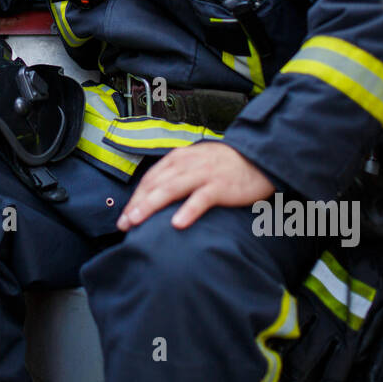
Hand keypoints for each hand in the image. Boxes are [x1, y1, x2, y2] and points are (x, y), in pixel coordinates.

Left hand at [117, 142, 275, 230]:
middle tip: (124, 223)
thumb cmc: (224, 166)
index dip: (135, 197)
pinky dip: (188, 210)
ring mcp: (203, 174)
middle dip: (137, 204)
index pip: (150, 179)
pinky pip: (201, 199)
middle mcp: (187, 164)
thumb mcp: (195, 164)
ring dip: (151, 205)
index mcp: (178, 158)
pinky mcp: (220, 186)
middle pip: (155, 184)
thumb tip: (153, 197)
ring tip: (137, 221)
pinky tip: (177, 223)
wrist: (258, 159)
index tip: (123, 216)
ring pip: (171, 189)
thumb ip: (176, 175)